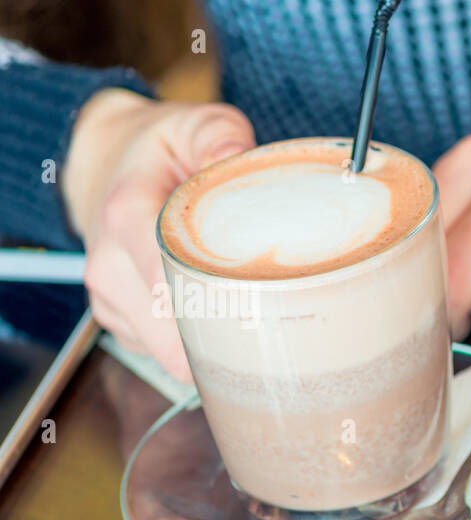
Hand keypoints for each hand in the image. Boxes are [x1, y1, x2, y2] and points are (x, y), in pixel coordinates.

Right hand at [64, 89, 255, 379]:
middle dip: (226, 345)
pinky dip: (191, 346)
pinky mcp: (115, 318)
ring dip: (210, 347)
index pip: (168, 288)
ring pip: (167, 355)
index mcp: (128, 217)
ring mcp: (107, 296)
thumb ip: (221, 137)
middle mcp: (109, 264)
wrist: (103, 161)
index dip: (220, 315)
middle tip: (277, 334)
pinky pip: (160, 354)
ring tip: (248, 318)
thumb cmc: (161, 148)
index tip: (266, 320)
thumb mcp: (196, 124)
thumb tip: (241, 161)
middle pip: (171, 339)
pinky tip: (215, 317)